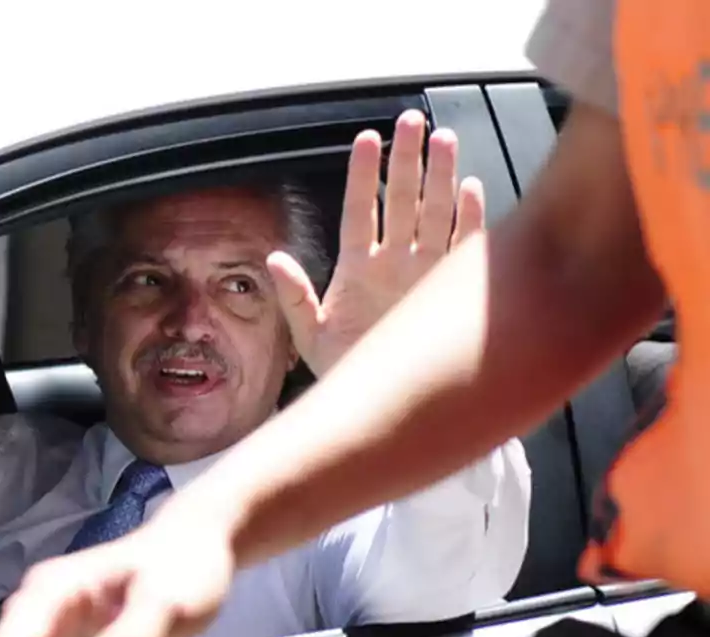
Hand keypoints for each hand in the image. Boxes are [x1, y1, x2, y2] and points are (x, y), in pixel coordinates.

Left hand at [269, 109, 485, 375]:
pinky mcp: (451, 290)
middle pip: (403, 200)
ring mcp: (424, 273)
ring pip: (436, 214)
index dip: (364, 175)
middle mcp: (394, 263)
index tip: (366, 139)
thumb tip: (274, 257)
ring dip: (441, 178)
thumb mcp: (311, 335)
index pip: (361, 210)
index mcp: (358, 268)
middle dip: (407, 161)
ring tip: (444, 139)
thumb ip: (295, 296)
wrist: (383, 404)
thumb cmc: (346, 370)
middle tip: (411, 122)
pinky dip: (471, 220)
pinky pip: (465, 248)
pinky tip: (472, 189)